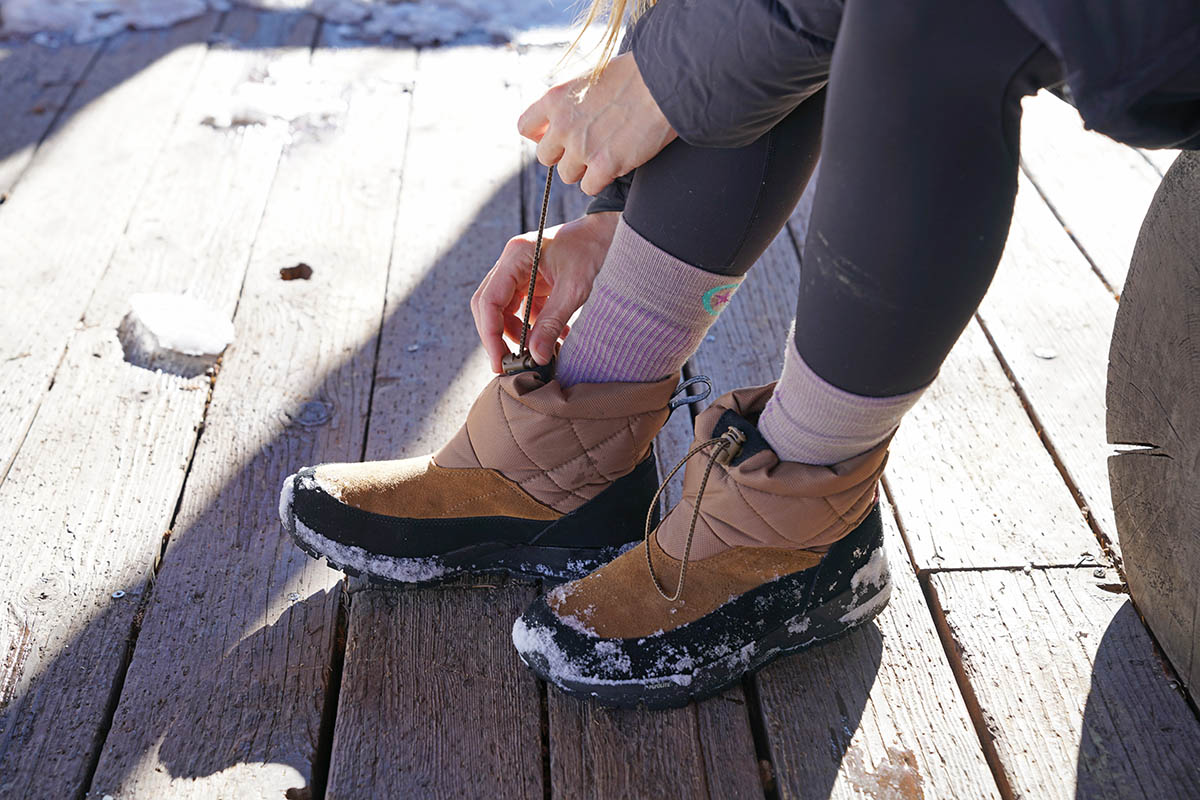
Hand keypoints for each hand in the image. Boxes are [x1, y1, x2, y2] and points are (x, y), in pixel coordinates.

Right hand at [472, 212, 619, 371]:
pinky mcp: (533, 281)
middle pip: (489, 306)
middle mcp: (512, 261)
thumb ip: (552, 322)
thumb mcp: (575, 289)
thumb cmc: (596, 249)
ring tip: (541, 352)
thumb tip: (535, 356)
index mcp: (516, 255)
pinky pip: (523, 309)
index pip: (488, 300)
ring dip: (519, 334)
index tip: (499, 360)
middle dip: (499, 336)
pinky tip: (554, 340)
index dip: (490, 334)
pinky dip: (534, 328)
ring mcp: (521, 271)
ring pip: (504, 310)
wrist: (614, 233)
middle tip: (512, 364)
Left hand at [518, 53, 675, 195]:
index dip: (541, 135)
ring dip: (584, 169)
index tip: (558, 137)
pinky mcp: (604, 166)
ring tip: (608, 153)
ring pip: (567, 175)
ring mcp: (582, 148)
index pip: (525, 127)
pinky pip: (589, 187)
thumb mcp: (590, 78)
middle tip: (589, 147)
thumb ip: (571, 101)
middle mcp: (563, 125)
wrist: (665, 82)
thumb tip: (561, 121)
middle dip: (565, 155)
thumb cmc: (635, 76)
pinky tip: (618, 163)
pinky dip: (602, 180)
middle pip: (546, 157)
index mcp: (556, 98)